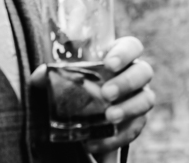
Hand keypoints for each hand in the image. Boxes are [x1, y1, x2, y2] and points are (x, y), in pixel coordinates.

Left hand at [32, 36, 155, 158]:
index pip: (132, 47)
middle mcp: (133, 75)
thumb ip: (50, 75)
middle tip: (106, 93)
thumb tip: (41, 74)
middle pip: (144, 72)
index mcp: (118, 58)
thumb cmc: (73, 89)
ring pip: (147, 99)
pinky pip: (135, 128)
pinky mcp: (135, 122)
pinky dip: (117, 137)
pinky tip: (96, 142)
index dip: (125, 53)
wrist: (76, 119)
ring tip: (109, 117)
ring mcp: (138, 98)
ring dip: (129, 108)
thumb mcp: (59, 80)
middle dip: (127, 82)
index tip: (109, 63)